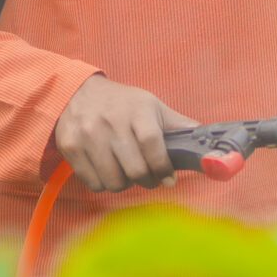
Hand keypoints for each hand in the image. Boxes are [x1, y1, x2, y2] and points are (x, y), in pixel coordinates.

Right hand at [51, 74, 197, 192]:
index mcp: (136, 110)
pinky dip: (104, 184)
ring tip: (127, 172)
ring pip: (113, 181)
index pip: (153, 144)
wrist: (76, 92)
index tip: (169, 177)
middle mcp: (111, 121)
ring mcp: (88, 135)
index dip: (163, 166)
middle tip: (149, 178)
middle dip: (147, 180)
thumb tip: (206, 138)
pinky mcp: (70, 147)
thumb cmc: (122, 103)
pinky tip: (108, 170)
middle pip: (134, 168)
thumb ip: (177, 124)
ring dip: (125, 184)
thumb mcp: (151, 105)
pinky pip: (92, 183)